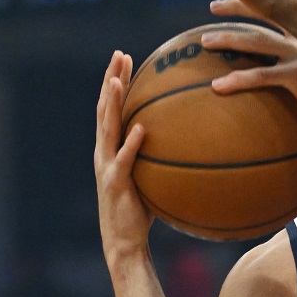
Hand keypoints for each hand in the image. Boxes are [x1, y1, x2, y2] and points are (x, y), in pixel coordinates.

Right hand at [95, 51, 153, 261]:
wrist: (125, 241)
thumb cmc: (142, 208)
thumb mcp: (152, 174)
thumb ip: (161, 154)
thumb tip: (191, 137)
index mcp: (111, 147)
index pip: (112, 107)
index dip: (116, 80)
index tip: (124, 56)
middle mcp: (104, 152)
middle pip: (105, 108)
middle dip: (111, 80)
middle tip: (118, 54)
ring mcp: (106, 166)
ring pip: (107, 128)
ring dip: (113, 103)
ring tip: (119, 80)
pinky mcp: (115, 184)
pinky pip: (124, 160)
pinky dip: (131, 143)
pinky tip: (140, 128)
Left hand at [204, 0, 296, 132]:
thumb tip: (281, 71)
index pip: (275, 10)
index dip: (247, 3)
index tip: (222, 3)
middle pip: (262, 18)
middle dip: (234, 12)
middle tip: (209, 13)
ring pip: (258, 42)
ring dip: (229, 40)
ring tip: (203, 42)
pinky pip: (263, 76)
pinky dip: (239, 80)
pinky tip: (218, 87)